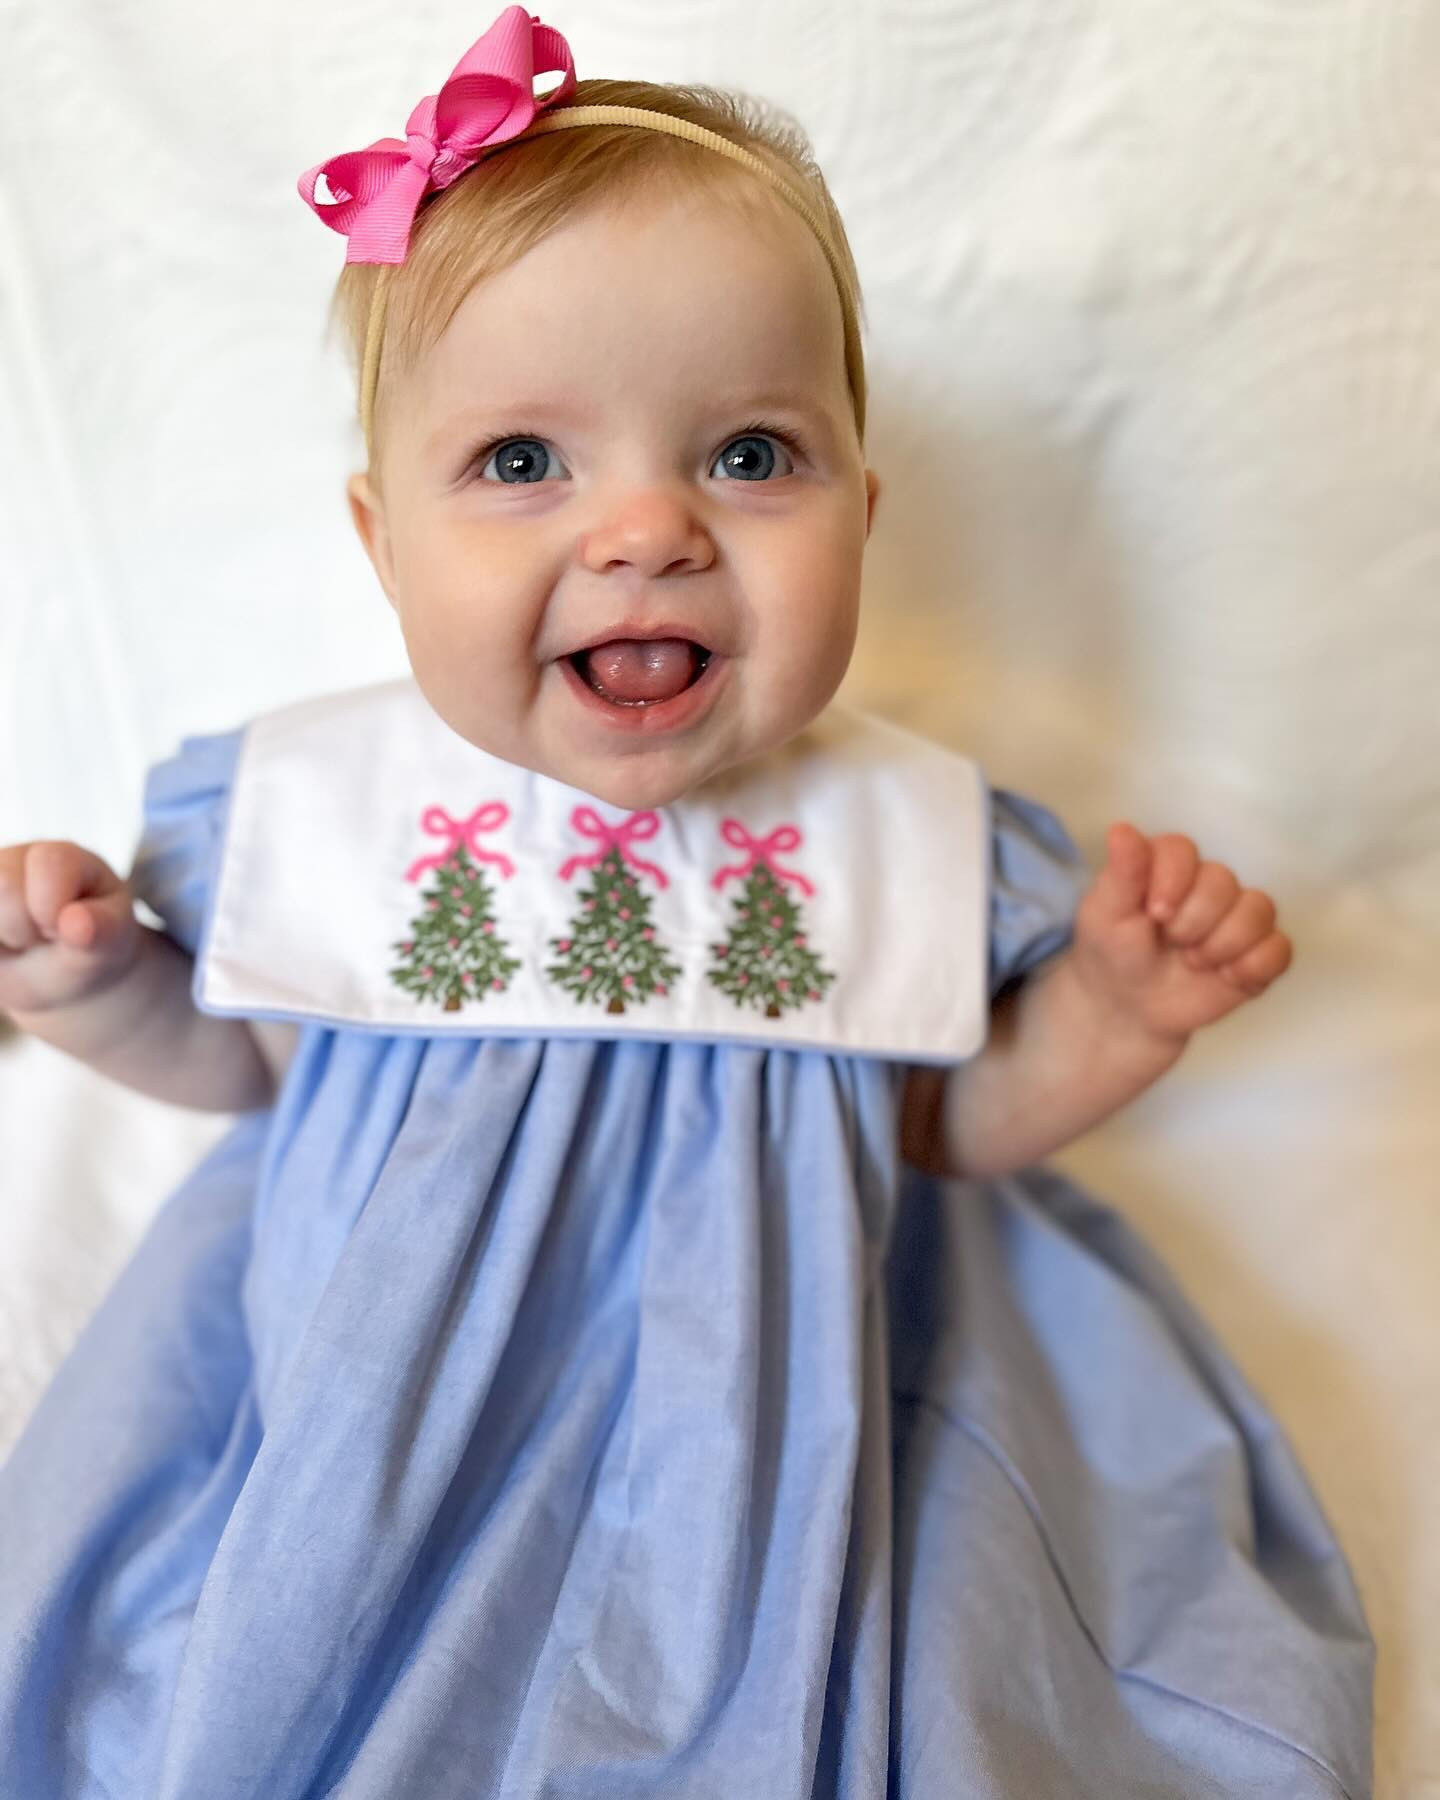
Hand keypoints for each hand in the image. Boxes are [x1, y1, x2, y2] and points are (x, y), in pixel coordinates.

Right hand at [0, 841, 141, 1018]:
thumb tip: (75, 923)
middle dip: (22, 927)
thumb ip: (99, 933)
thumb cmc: (88, 950)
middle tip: (41, 937)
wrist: (59, 977)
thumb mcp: (108, 946)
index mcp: (63, 857)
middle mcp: (16, 858)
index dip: (52, 907)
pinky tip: (2, 948)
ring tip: (19, 942)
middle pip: (3, 883)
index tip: (63, 930)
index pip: (48, 863)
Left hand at [1068, 823, 1293, 1046]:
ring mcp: (1237, 917)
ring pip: (1259, 909)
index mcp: (1168, 866)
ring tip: (1195, 963)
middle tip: (1172, 944)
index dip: (1173, 880)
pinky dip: (1254, 966)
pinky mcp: (1258, 953)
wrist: (1129, 1007)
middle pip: (1223, 881)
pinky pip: (1280, 949)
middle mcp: (1208, 884)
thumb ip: (1121, 874)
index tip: (1154, 913)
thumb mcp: (1105, 915)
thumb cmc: (1113, 953)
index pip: (1183, 849)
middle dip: (1193, 921)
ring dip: (1224, 944)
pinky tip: (1227, 978)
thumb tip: (1121, 829)